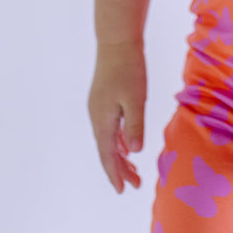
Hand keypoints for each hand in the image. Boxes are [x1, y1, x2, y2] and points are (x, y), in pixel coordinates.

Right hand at [87, 41, 147, 193]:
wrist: (117, 42)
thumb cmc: (128, 68)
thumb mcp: (135, 98)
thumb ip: (134, 125)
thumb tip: (134, 152)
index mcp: (103, 119)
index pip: (108, 154)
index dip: (115, 173)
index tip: (123, 190)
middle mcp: (97, 117)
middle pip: (107, 151)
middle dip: (120, 169)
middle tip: (135, 185)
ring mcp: (99, 109)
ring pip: (108, 141)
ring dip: (120, 157)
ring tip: (134, 172)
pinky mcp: (104, 101)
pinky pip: (110, 129)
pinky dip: (119, 142)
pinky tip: (127, 148)